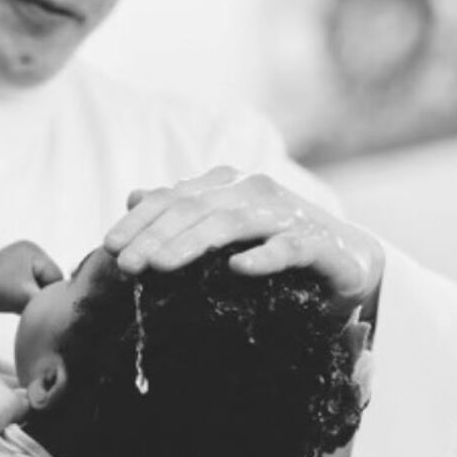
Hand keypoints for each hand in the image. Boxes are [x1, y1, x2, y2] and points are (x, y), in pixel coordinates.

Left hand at [0, 240, 62, 313]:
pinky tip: (16, 298)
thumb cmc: (0, 294)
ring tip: (20, 301)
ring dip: (34, 293)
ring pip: (39, 281)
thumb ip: (53, 299)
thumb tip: (69, 302)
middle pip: (48, 277)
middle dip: (42, 292)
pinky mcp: (10, 267)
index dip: (50, 294)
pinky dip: (25, 292)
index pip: (56, 276)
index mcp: (33, 249)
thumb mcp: (31, 297)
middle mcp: (26, 248)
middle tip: (28, 303)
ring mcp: (17, 256)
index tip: (38, 303)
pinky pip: (28, 281)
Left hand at [103, 166, 383, 314]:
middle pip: (195, 211)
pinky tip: (239, 269)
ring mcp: (286, 215)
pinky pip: (287, 248)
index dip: (140, 220)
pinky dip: (264, 257)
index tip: (109, 246)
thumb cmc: (276, 242)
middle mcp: (254, 192)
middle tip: (126, 264)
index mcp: (228, 186)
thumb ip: (183, 211)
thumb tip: (135, 195)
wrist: (347, 258)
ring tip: (161, 266)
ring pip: (231, 225)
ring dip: (193, 244)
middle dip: (156, 237)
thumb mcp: (224, 227)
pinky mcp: (317, 243)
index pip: (174, 198)